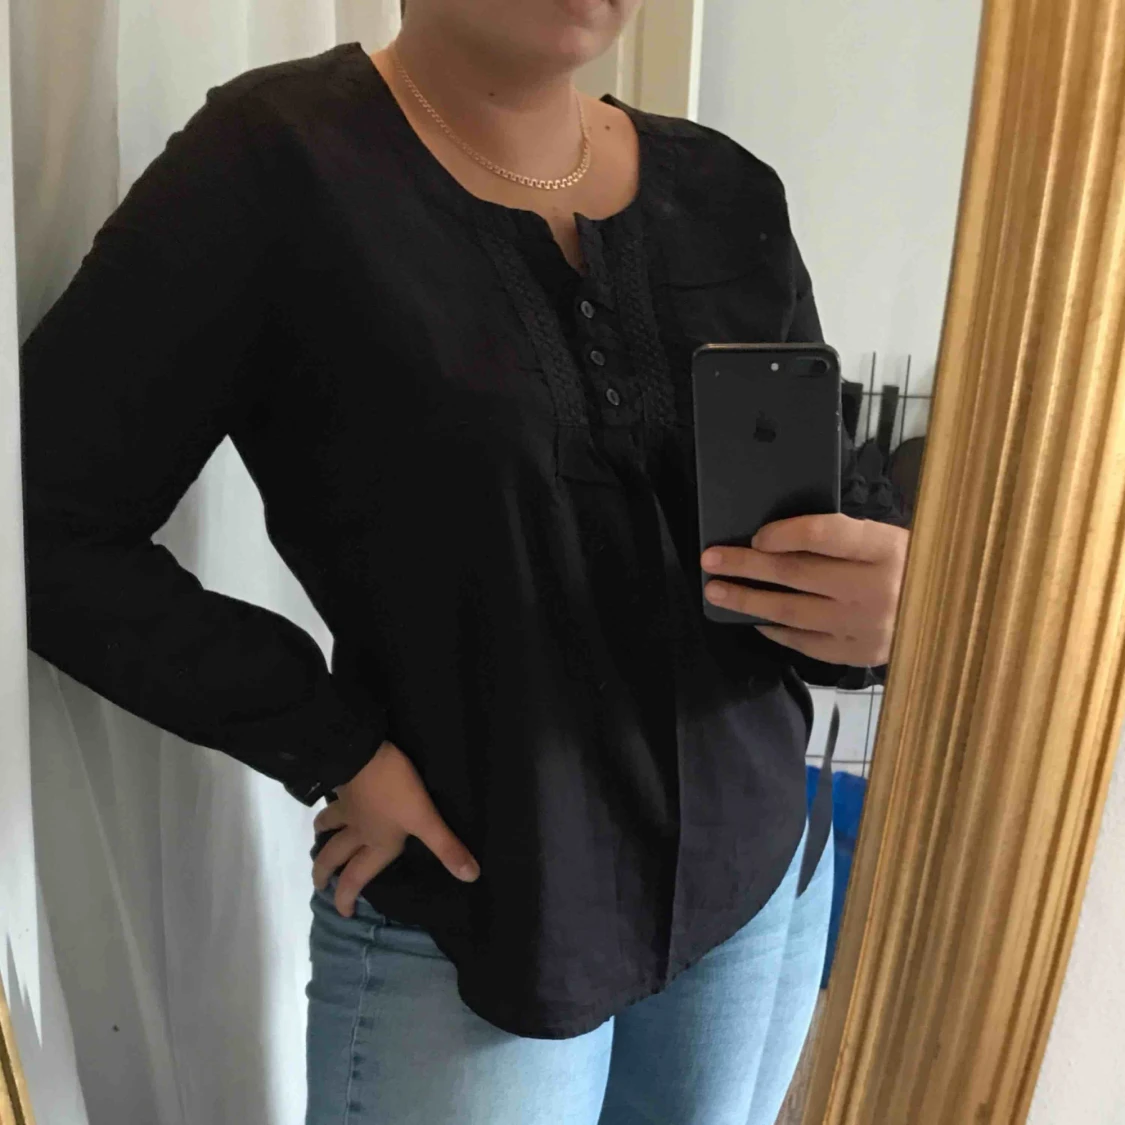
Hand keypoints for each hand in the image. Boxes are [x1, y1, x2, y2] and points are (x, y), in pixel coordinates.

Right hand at [312, 740, 479, 917]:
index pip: (357, 877)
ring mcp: (346, 807)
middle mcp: (358, 830)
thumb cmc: (394, 790)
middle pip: (334, 856)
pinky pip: (331, 800)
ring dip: (323, 836)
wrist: (362, 754)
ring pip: (329, 826)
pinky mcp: (342, 785)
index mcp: (377, 843)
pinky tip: (333, 798)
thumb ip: (446, 847)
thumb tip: (470, 877)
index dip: (348, 896)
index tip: (342, 912)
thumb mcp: (425, 819)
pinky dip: (328, 805)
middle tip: (319, 884)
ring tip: (320, 839)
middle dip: (325, 872)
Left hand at [700, 514, 908, 666]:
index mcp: (885, 548)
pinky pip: (806, 642)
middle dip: (746, 565)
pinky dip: (777, 629)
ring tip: (717, 593)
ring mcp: (865, 626)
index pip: (824, 535)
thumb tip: (773, 539)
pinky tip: (756, 619)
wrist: (959, 619)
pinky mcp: (859, 654)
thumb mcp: (888, 540)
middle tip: (711, 560)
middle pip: (796, 573)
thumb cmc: (911, 568)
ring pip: (792, 611)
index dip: (785, 533)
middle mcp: (875, 588)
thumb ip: (842, 539)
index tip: (755, 535)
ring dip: (748, 600)